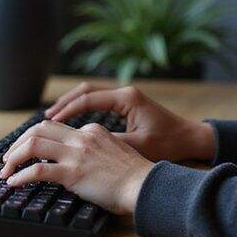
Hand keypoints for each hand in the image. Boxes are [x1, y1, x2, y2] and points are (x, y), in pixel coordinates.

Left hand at [0, 119, 152, 214]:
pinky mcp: (73, 173)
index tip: (26, 150)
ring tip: (5, 171)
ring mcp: (76, 154)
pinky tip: (13, 183)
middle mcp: (82, 137)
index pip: (55, 128)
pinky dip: (20, 176)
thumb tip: (80, 159)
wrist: (144, 185)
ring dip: (14, 157)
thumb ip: (96, 149)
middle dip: (18, 143)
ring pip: (33, 145)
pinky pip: (37, 170)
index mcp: (92, 131)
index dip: (35, 138)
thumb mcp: (115, 151)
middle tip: (8, 158)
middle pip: (38, 129)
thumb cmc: (134, 175)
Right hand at [41, 82, 215, 163]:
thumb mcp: (138, 147)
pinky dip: (83, 108)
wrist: (190, 139)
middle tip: (46, 118)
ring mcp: (126, 97)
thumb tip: (82, 146)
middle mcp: (125, 92)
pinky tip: (72, 121)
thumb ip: (111, 143)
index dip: (67, 110)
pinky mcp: (127, 104)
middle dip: (65, 103)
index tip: (50, 121)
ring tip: (53, 118)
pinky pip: (99, 101)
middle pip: (86, 90)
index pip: (89, 98)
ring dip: (72, 104)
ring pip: (91, 93)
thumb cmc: (168, 144)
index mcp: (127, 98)